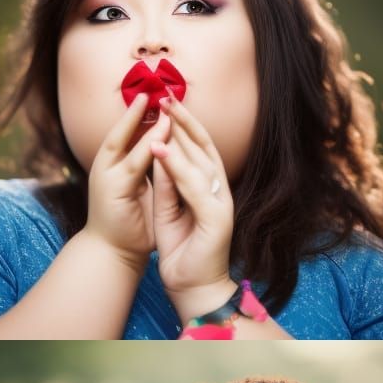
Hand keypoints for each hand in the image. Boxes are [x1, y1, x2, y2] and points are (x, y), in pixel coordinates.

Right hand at [83, 93, 170, 267]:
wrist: (114, 255)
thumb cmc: (132, 227)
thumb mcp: (146, 194)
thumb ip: (155, 174)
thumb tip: (170, 153)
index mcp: (117, 167)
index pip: (132, 135)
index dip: (146, 117)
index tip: (162, 98)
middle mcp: (108, 166)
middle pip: (123, 131)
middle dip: (138, 111)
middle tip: (155, 89)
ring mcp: (107, 176)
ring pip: (126, 143)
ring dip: (142, 124)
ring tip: (160, 106)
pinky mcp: (112, 189)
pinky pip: (132, 165)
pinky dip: (145, 150)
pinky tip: (159, 139)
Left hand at [150, 90, 234, 320]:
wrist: (194, 287)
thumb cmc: (183, 251)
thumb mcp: (169, 210)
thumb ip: (168, 184)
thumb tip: (161, 152)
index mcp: (211, 190)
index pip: (201, 150)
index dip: (185, 125)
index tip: (166, 103)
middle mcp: (221, 193)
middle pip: (206, 148)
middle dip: (185, 121)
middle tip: (166, 95)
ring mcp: (222, 205)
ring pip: (201, 162)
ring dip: (181, 135)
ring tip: (163, 112)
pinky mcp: (217, 219)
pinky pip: (194, 187)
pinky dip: (177, 167)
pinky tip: (160, 149)